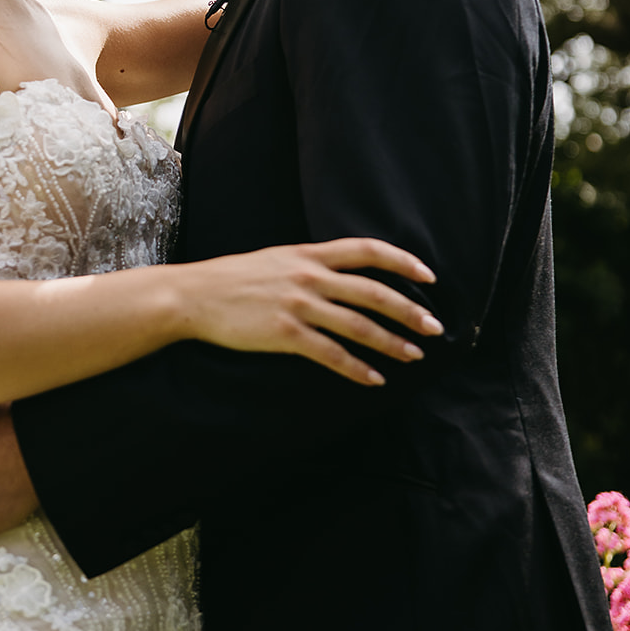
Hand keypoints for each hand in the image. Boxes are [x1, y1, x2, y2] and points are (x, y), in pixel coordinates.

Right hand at [185, 238, 441, 386]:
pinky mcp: (285, 334)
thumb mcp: (276, 259)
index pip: (367, 250)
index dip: (403, 261)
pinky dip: (357, 369)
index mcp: (308, 254)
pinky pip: (331, 355)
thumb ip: (310, 264)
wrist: (194, 296)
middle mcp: (309, 277)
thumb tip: (341, 275)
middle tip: (435, 327)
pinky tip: (375, 380)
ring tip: (414, 355)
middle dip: (409, 310)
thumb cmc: (233, 279)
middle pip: (373, 291)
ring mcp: (298, 305)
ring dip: (392, 342)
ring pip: (359, 325)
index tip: (428, 276)